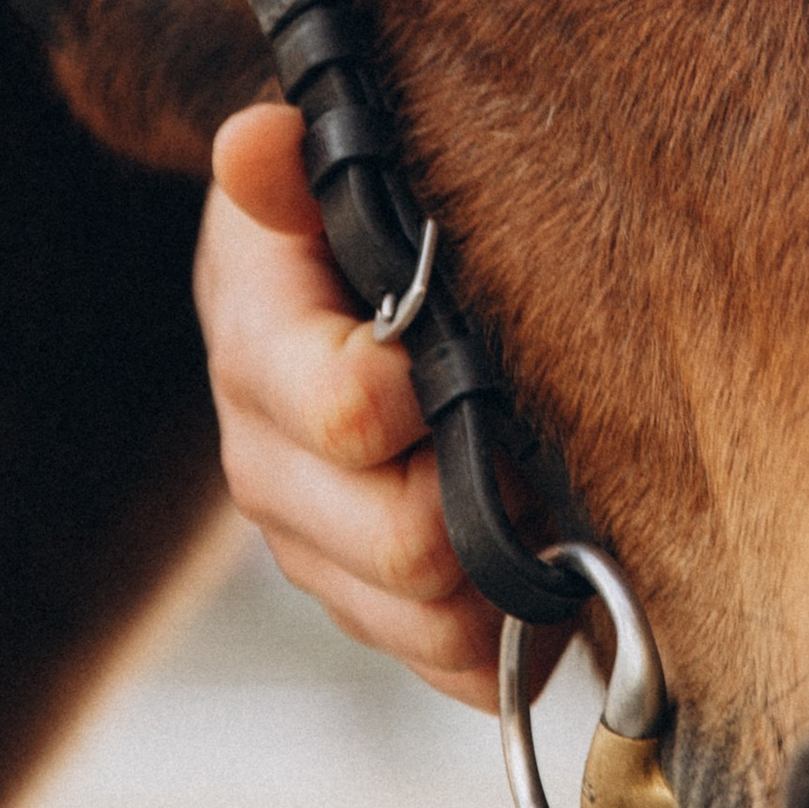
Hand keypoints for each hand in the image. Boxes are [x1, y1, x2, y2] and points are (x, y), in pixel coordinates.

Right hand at [194, 104, 503, 707]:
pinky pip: (445, 666)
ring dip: (506, 578)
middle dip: (487, 500)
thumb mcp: (318, 177)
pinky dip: (507, 638)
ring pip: (429, 619)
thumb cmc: (339, 221)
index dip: (434, 400)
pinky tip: (543, 577)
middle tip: (547, 443)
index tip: (486, 357)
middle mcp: (268, 464)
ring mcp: (312, 544)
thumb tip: (253, 142)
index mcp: (260, 351)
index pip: (351, 415)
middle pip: (403, 542)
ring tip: (555, 504)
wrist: (311, 288)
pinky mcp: (360, 602)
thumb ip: (295, 168)